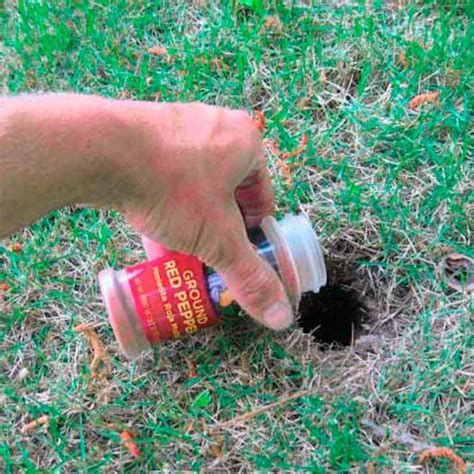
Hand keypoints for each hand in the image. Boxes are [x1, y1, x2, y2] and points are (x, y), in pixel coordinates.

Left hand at [116, 102, 292, 329]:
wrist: (101, 151)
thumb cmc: (172, 187)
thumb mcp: (218, 239)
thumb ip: (250, 278)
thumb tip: (282, 317)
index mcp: (246, 142)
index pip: (262, 199)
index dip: (253, 235)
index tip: (238, 257)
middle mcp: (216, 128)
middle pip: (226, 196)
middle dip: (218, 232)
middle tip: (208, 259)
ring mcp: (178, 128)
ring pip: (194, 190)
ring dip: (192, 225)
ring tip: (181, 255)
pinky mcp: (145, 136)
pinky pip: (166, 180)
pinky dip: (166, 210)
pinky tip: (155, 240)